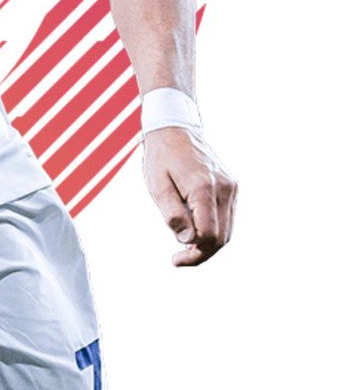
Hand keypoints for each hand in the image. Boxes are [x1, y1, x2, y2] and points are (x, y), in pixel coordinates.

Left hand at [142, 127, 236, 265]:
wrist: (174, 129)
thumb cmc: (161, 157)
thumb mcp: (157, 184)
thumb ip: (172, 213)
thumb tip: (188, 241)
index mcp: (204, 187)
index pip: (208, 235)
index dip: (194, 254)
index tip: (175, 260)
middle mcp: (224, 188)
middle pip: (222, 237)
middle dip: (202, 253)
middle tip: (179, 259)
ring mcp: (231, 187)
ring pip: (227, 230)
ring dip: (208, 243)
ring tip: (184, 246)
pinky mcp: (232, 187)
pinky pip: (226, 217)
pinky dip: (213, 229)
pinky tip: (194, 230)